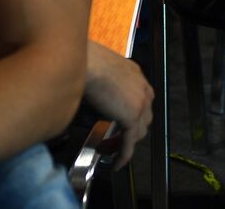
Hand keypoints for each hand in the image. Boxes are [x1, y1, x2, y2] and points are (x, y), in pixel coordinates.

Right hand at [85, 43, 153, 167]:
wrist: (82, 61)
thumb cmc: (83, 60)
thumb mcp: (99, 70)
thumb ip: (103, 82)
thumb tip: (91, 92)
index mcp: (135, 74)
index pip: (140, 101)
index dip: (130, 116)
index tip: (117, 124)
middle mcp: (142, 87)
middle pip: (142, 118)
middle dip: (128, 132)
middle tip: (111, 140)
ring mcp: (140, 103)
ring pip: (138, 132)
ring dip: (123, 143)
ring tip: (107, 150)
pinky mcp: (131, 117)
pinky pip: (129, 143)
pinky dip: (123, 156)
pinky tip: (115, 163)